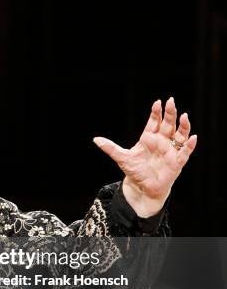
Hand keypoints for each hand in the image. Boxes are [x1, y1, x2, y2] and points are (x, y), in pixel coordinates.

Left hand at [93, 97, 197, 216]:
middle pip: (168, 124)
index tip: (157, 102)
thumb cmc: (135, 171)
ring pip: (180, 135)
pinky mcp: (176, 162)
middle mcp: (161, 142)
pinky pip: (185, 152)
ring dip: (183, 126)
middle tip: (172, 101)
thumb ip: (110, 148)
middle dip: (170, 113)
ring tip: (184, 116)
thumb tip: (96, 139)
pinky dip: (189, 145)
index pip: (154, 122)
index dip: (156, 113)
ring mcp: (170, 151)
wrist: (142, 187)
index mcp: (149, 138)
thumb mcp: (121, 158)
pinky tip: (192, 138)